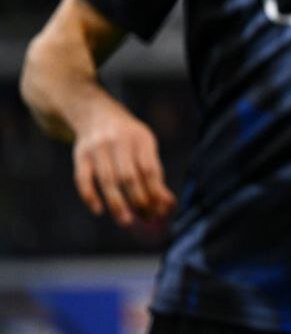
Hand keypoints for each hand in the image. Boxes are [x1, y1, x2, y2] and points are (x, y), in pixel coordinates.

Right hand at [72, 99, 174, 226]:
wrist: (95, 113)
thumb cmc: (127, 137)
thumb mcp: (145, 146)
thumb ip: (155, 173)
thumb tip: (168, 204)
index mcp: (140, 139)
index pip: (150, 170)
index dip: (156, 192)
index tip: (161, 210)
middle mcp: (119, 142)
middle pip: (129, 177)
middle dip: (139, 200)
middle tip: (147, 218)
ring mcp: (97, 148)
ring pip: (108, 180)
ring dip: (118, 203)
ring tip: (127, 221)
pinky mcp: (80, 155)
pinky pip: (83, 179)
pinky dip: (91, 196)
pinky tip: (99, 210)